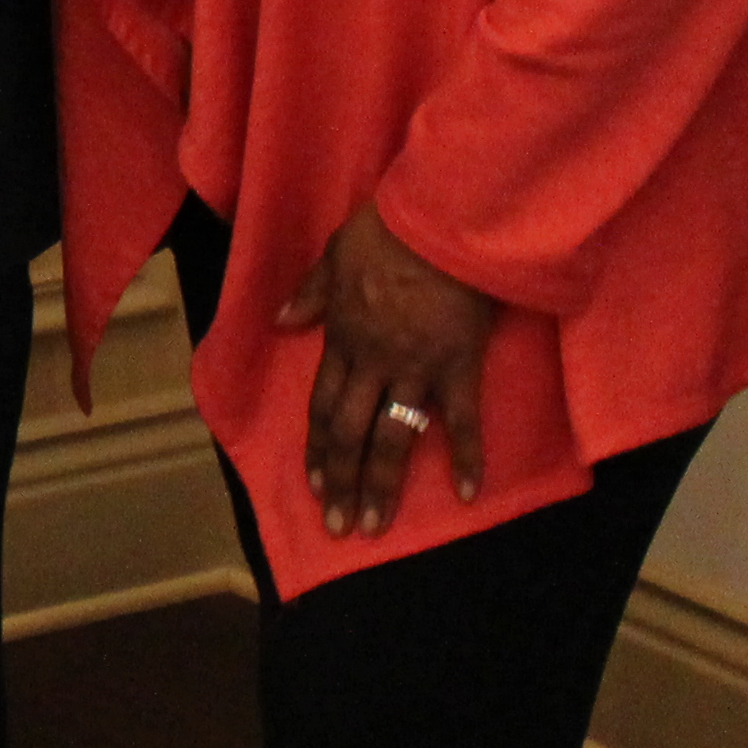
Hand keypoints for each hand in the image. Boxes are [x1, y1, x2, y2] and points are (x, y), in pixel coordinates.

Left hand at [275, 200, 499, 539]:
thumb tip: (281, 323)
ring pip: (393, 437)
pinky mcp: (459, 368)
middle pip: (351, 432)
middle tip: (338, 525)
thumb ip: (311, 293)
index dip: (318, 448)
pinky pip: (463, 421)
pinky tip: (465, 493)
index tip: (314, 485)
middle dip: (343, 481)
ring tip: (376, 525)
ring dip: (383, 485)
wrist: (440, 222)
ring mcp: (416, 370)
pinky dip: (467, 457)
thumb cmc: (388, 230)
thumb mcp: (335, 253)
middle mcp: (374, 364)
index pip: (323, 405)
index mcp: (343, 339)